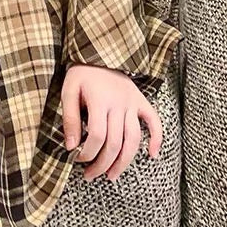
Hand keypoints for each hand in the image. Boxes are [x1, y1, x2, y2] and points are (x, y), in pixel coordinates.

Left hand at [61, 63, 162, 181]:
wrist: (100, 51)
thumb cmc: (82, 73)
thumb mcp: (69, 91)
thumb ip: (70, 118)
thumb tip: (72, 146)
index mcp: (100, 100)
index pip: (97, 136)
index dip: (88, 153)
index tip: (78, 159)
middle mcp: (119, 103)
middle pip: (115, 142)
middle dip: (102, 164)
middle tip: (91, 176)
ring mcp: (132, 103)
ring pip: (133, 139)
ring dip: (124, 161)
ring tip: (112, 175)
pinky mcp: (141, 101)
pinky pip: (154, 121)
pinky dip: (156, 138)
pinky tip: (152, 155)